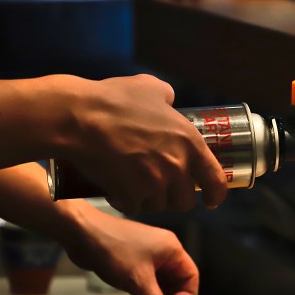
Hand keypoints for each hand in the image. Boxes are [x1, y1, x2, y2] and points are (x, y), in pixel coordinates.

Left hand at [63, 202, 198, 294]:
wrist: (80, 233)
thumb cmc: (113, 250)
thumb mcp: (138, 281)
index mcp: (172, 250)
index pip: (191, 278)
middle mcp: (163, 253)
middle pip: (175, 284)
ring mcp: (147, 258)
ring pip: (158, 287)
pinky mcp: (132, 264)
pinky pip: (144, 284)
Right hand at [65, 74, 227, 214]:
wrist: (78, 118)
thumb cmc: (112, 99)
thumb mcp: (149, 87)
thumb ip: (166, 97)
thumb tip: (170, 101)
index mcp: (190, 142)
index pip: (215, 181)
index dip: (216, 196)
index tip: (210, 202)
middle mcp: (177, 165)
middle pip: (184, 201)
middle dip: (172, 198)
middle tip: (158, 188)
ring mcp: (155, 183)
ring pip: (158, 206)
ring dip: (147, 200)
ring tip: (133, 184)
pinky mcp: (131, 195)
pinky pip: (133, 208)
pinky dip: (124, 202)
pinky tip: (115, 188)